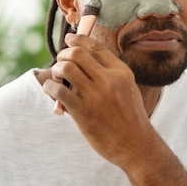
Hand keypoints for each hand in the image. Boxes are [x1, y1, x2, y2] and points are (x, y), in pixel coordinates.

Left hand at [43, 33, 153, 167]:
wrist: (136, 146)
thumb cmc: (130, 118)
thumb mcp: (128, 89)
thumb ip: (111, 74)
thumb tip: (87, 59)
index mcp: (121, 72)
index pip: (96, 47)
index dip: (79, 39)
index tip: (69, 39)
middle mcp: (109, 80)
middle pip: (78, 53)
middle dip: (64, 54)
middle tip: (61, 63)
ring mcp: (95, 95)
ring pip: (66, 68)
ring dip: (56, 70)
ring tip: (58, 79)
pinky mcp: (82, 111)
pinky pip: (58, 90)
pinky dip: (50, 88)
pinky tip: (53, 93)